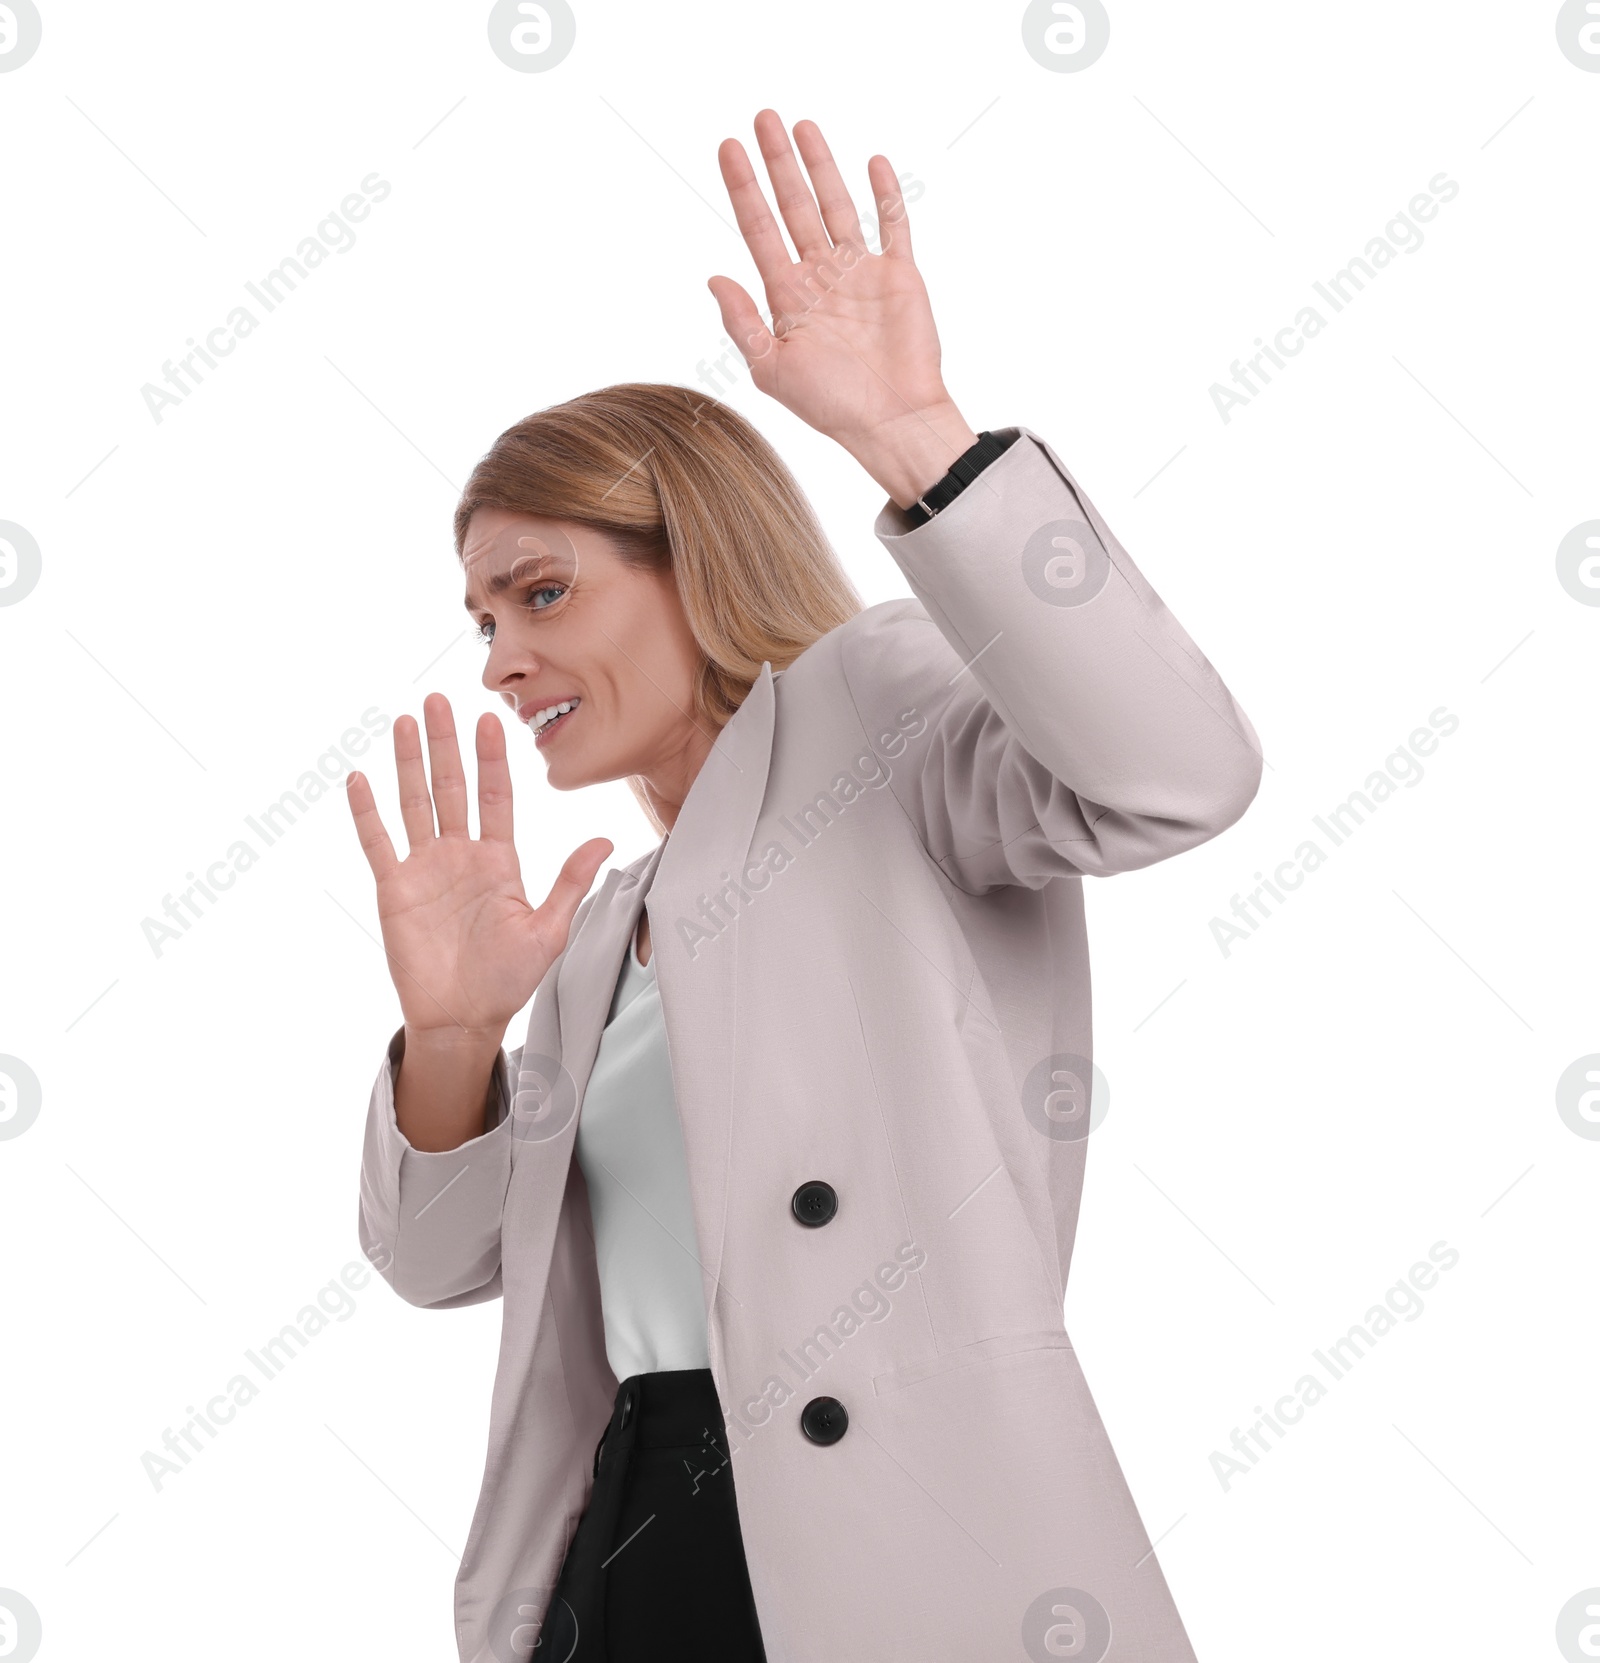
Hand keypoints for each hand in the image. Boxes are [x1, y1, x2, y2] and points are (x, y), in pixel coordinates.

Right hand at [345, 693, 611, 1039]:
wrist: (464, 1017)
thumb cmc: (508, 979)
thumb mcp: (548, 931)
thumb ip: (571, 883)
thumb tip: (605, 840)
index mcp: (499, 860)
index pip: (496, 796)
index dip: (492, 759)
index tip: (491, 720)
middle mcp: (461, 855)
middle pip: (452, 787)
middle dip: (446, 744)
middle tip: (439, 700)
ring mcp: (426, 868)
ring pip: (415, 803)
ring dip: (409, 763)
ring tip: (405, 721)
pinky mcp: (395, 889)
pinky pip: (378, 843)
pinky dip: (367, 813)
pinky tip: (360, 779)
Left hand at [708, 110, 978, 507]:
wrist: (892, 420)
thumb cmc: (832, 405)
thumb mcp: (772, 369)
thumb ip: (742, 324)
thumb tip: (714, 279)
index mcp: (787, 296)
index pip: (758, 228)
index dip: (743, 188)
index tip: (728, 148)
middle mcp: (821, 277)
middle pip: (794, 206)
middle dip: (778, 162)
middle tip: (762, 118)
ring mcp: (860, 272)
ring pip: (836, 204)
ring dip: (820, 166)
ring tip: (802, 126)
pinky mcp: (899, 274)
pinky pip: (892, 223)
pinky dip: (885, 193)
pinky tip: (872, 162)